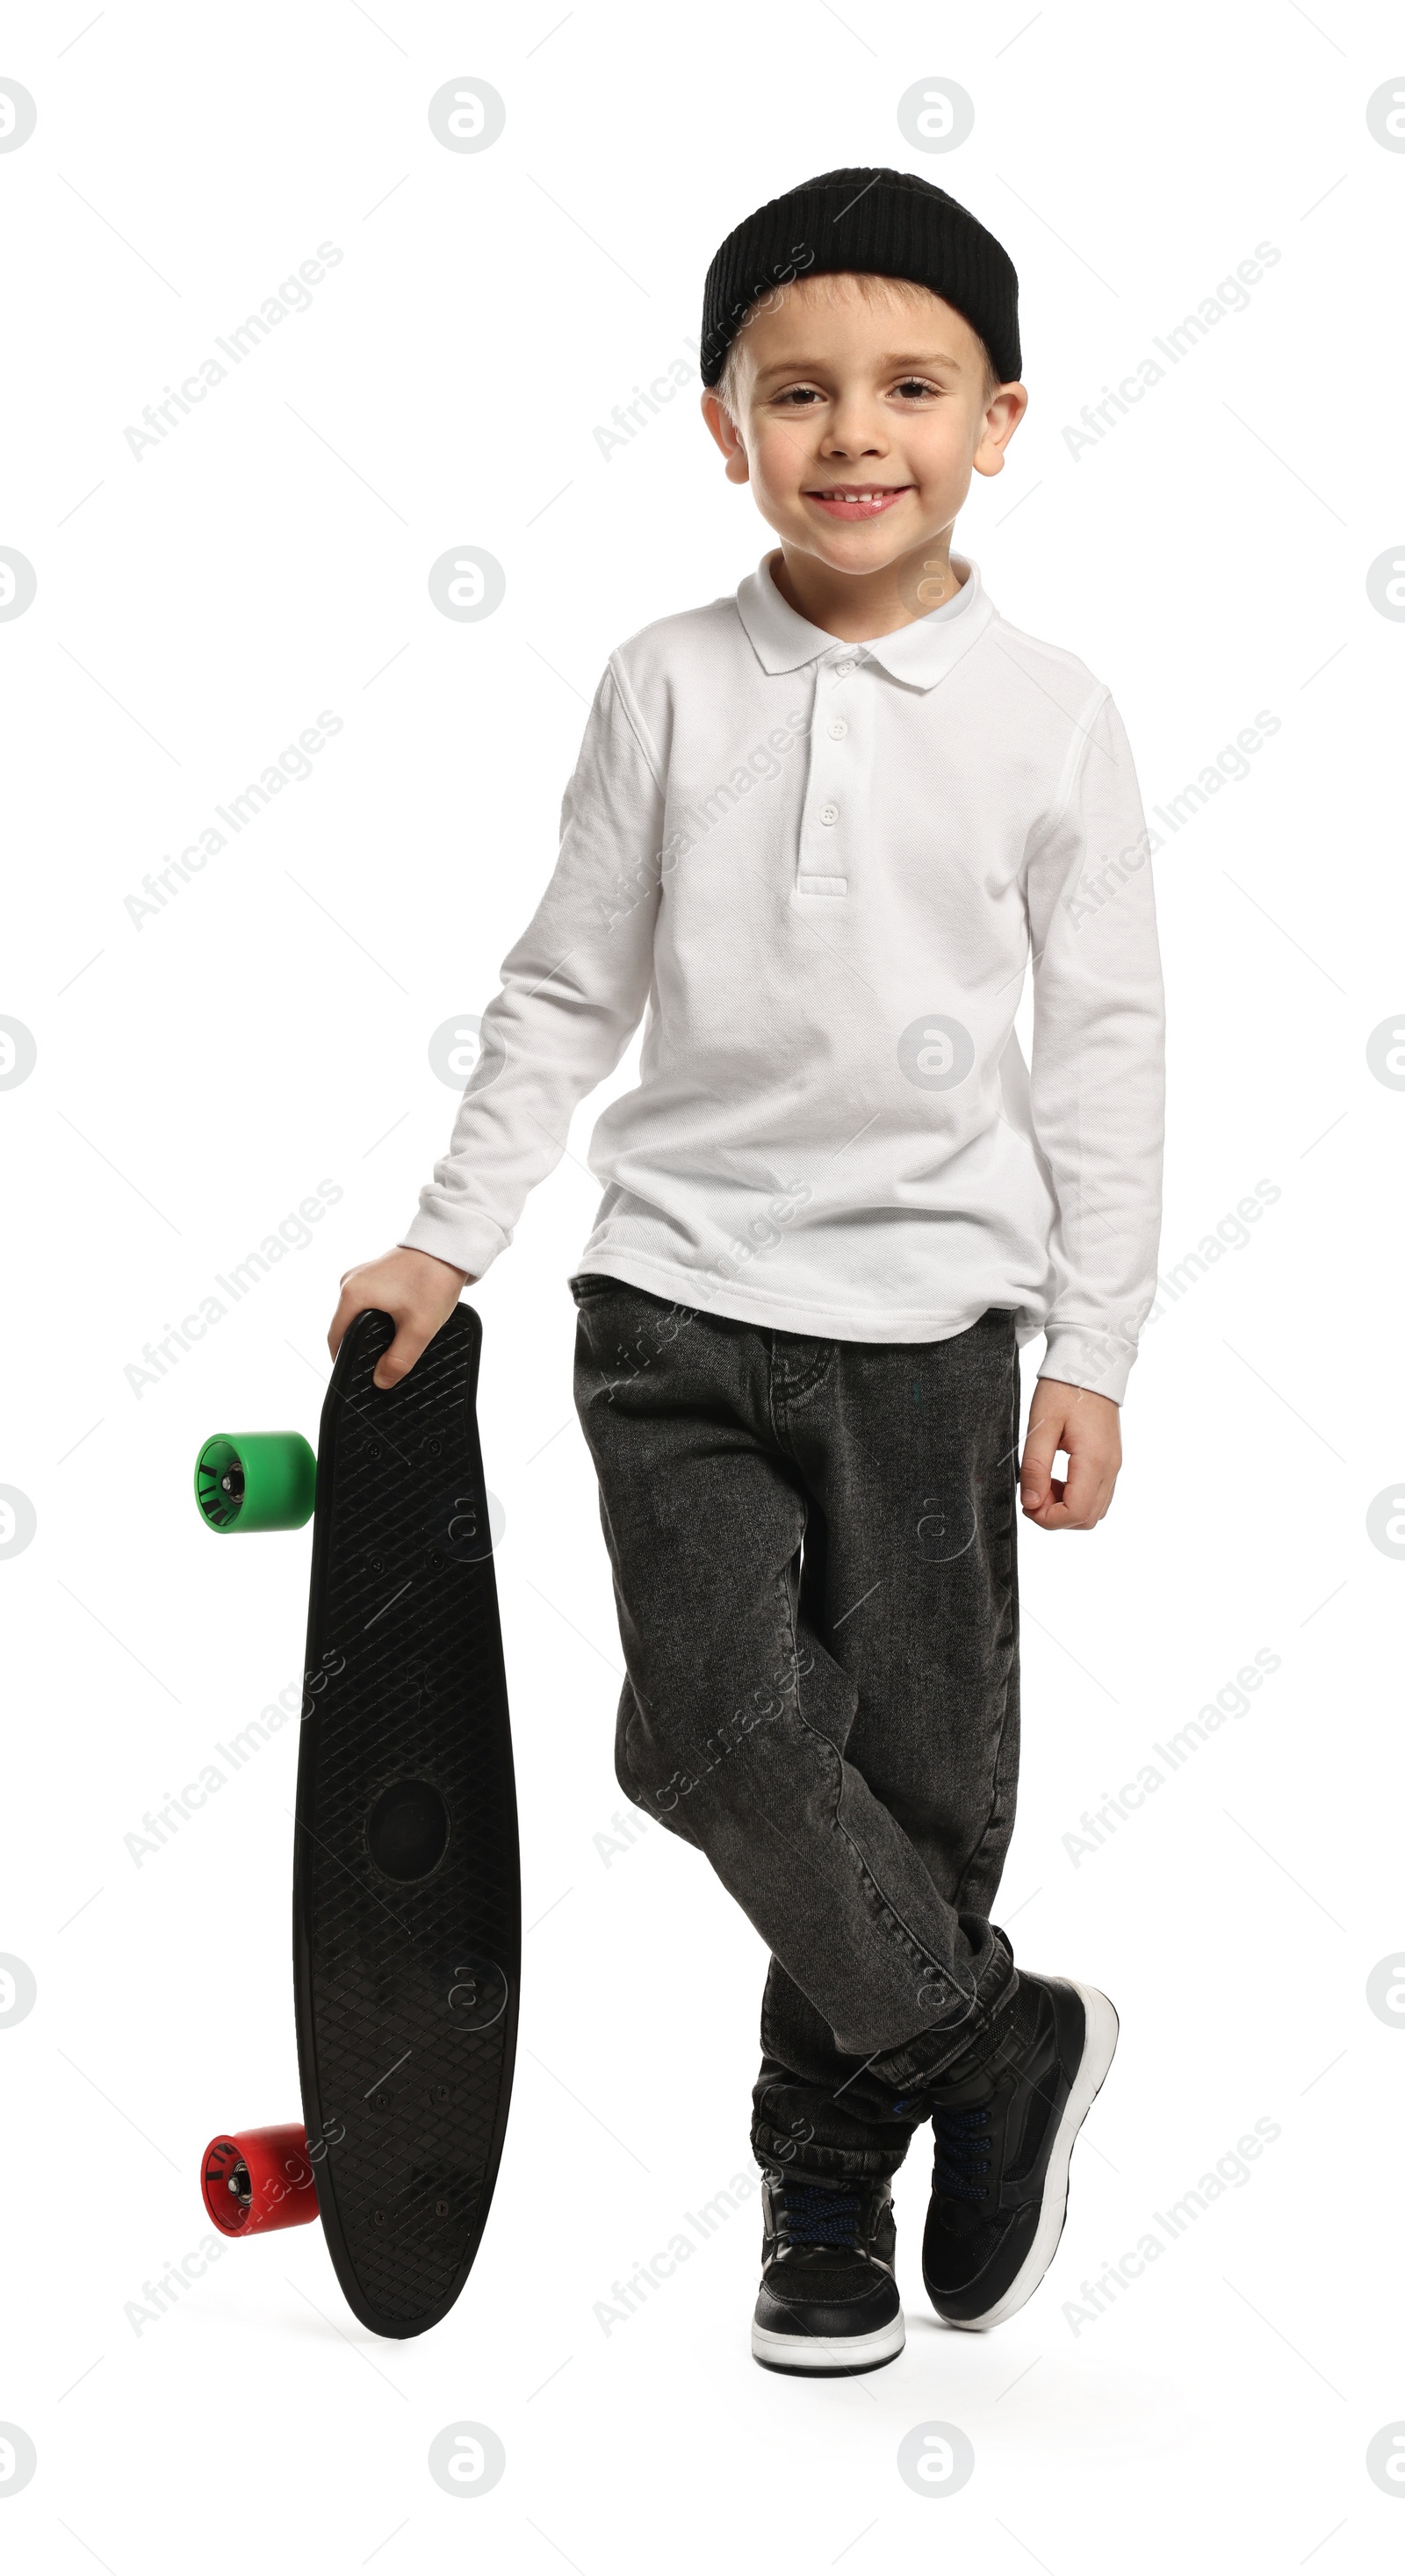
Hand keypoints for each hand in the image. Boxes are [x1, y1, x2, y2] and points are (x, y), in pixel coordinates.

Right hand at [328, 1247, 472, 1389]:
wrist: (449, 1247)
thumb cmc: (433, 1280)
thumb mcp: (418, 1328)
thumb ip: (398, 1359)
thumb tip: (380, 1381)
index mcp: (353, 1294)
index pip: (336, 1338)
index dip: (344, 1359)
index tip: (358, 1374)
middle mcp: (350, 1282)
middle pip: (346, 1327)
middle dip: (360, 1346)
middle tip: (380, 1365)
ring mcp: (361, 1276)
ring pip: (357, 1316)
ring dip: (370, 1332)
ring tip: (392, 1345)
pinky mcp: (374, 1274)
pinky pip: (367, 1304)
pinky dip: (377, 1318)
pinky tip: (396, 1325)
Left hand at [1019, 1378, 1120, 1530]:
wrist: (1090, 1364)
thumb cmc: (1064, 1390)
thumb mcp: (1040, 1426)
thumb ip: (1035, 1468)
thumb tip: (1030, 1502)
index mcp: (1094, 1461)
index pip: (1075, 1513)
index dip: (1047, 1518)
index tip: (1026, 1501)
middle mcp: (1110, 1468)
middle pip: (1086, 1519)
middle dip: (1055, 1516)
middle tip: (1032, 1493)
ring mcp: (1114, 1466)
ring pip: (1094, 1511)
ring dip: (1066, 1508)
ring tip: (1044, 1483)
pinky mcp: (1111, 1461)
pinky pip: (1098, 1495)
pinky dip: (1077, 1497)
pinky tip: (1058, 1477)